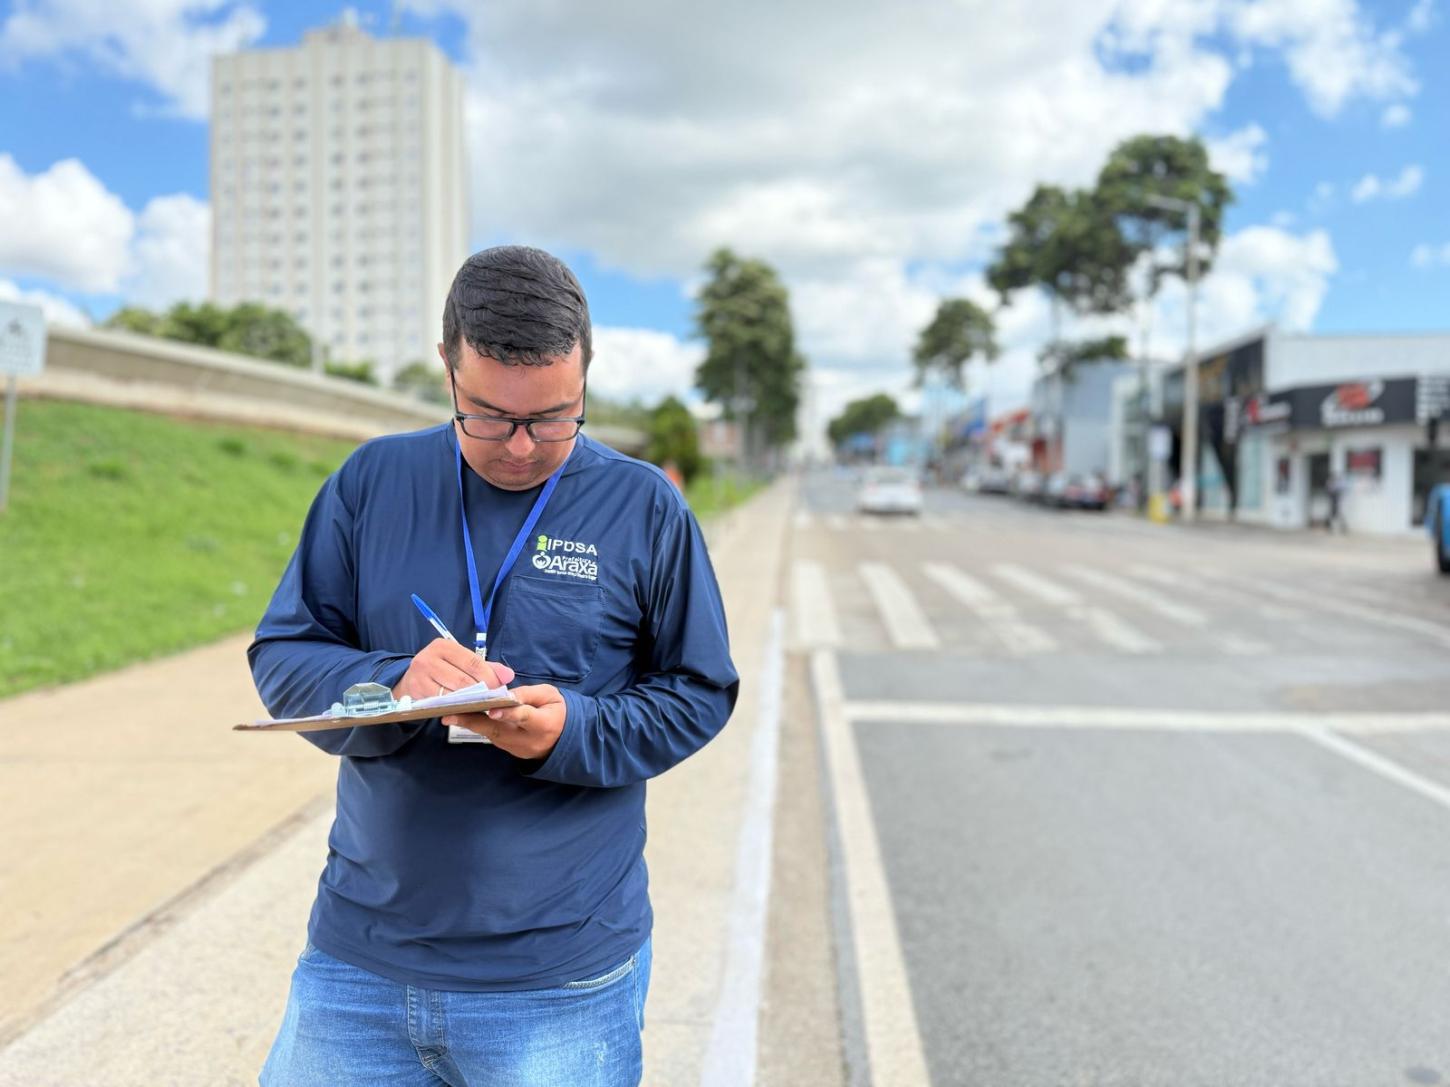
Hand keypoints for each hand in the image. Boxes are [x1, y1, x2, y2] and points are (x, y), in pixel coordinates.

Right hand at [392, 639, 514, 700]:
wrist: (409, 681)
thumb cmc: (441, 670)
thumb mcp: (461, 663)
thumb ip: (487, 668)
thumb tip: (508, 675)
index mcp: (444, 646)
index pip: (472, 662)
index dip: (489, 677)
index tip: (499, 688)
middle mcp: (429, 657)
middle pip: (463, 680)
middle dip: (481, 692)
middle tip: (492, 701)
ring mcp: (420, 676)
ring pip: (452, 694)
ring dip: (469, 703)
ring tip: (480, 706)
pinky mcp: (416, 692)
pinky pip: (441, 704)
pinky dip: (455, 708)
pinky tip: (464, 710)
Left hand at [443, 683, 564, 759]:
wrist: (564, 739)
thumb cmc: (557, 710)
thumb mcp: (550, 695)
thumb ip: (528, 694)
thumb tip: (505, 693)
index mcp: (544, 724)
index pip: (524, 717)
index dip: (508, 713)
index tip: (492, 710)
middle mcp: (528, 740)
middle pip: (499, 730)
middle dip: (473, 721)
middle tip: (450, 715)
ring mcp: (516, 748)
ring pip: (491, 734)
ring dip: (470, 724)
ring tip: (450, 713)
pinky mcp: (508, 750)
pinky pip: (491, 736)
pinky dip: (477, 726)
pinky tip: (462, 717)